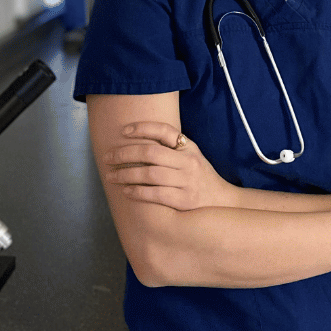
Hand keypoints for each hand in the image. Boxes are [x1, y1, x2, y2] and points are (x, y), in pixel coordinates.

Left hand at [102, 121, 234, 210]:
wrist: (223, 203)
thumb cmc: (201, 178)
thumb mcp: (192, 156)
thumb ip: (172, 148)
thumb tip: (139, 139)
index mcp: (189, 148)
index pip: (164, 130)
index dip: (142, 128)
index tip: (123, 131)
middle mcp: (188, 162)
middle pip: (150, 152)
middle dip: (124, 154)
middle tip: (108, 158)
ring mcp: (187, 181)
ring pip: (149, 174)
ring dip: (126, 174)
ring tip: (111, 176)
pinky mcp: (184, 200)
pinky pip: (155, 194)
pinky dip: (137, 192)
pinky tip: (126, 192)